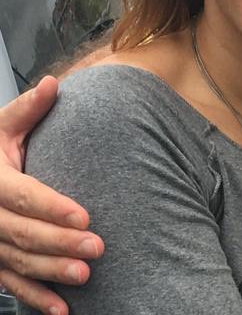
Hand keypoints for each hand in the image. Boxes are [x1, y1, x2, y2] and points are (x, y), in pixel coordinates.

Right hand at [0, 77, 102, 314]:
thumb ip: (27, 110)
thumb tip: (53, 84)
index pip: (23, 196)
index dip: (52, 208)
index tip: (86, 216)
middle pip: (22, 234)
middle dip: (59, 244)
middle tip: (98, 249)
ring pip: (16, 262)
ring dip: (49, 273)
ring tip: (85, 276)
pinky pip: (8, 283)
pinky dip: (34, 298)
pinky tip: (62, 310)